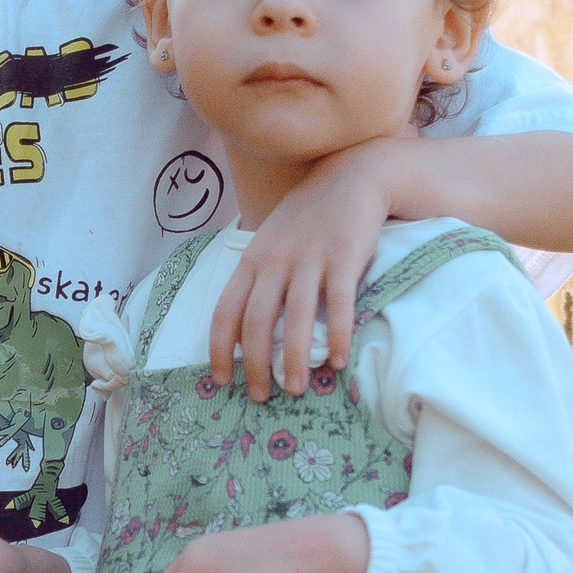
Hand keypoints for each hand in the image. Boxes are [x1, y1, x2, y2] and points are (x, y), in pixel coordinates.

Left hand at [209, 144, 392, 399]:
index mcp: (252, 260)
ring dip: (294, 360)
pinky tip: (338, 362)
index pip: (225, 311)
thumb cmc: (309, 216)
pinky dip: (337, 336)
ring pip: (295, 319)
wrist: (352, 176)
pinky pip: (338, 304)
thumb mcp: (271, 241)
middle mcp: (275, 261)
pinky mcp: (344, 258)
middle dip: (254, 365)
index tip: (221, 380)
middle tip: (259, 396)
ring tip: (294, 389)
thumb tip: (244, 326)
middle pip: (257, 322)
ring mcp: (309, 259)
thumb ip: (257, 277)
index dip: (219, 349)